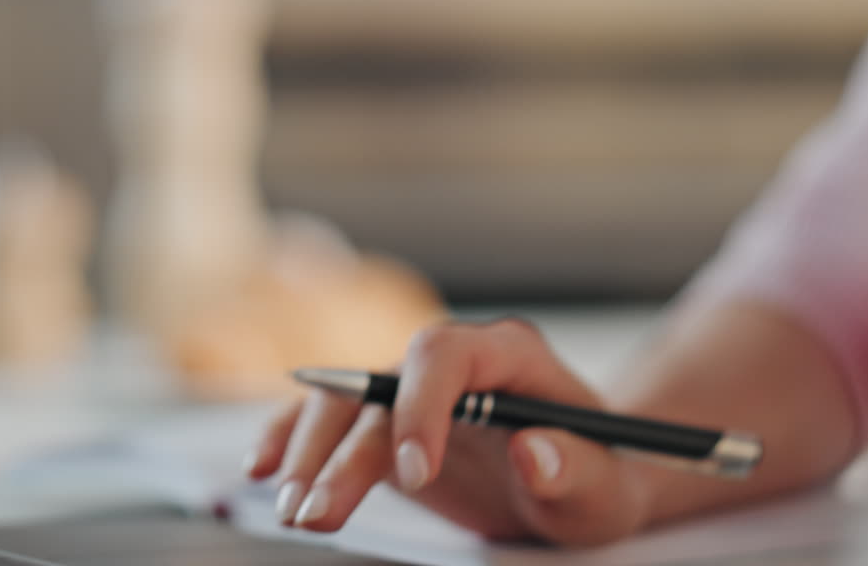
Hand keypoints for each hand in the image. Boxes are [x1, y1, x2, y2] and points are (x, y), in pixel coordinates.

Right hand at [243, 317, 654, 545]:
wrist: (581, 477)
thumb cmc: (600, 476)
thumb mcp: (604, 489)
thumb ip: (576, 470)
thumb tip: (532, 450)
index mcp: (509, 354)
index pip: (446, 354)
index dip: (421, 405)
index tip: (416, 475)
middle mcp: (453, 359)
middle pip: (380, 385)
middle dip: (344, 449)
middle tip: (320, 513)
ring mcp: (414, 389)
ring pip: (344, 405)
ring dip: (309, 454)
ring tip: (294, 513)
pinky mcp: (388, 422)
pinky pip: (329, 421)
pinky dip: (291, 441)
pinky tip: (262, 472)